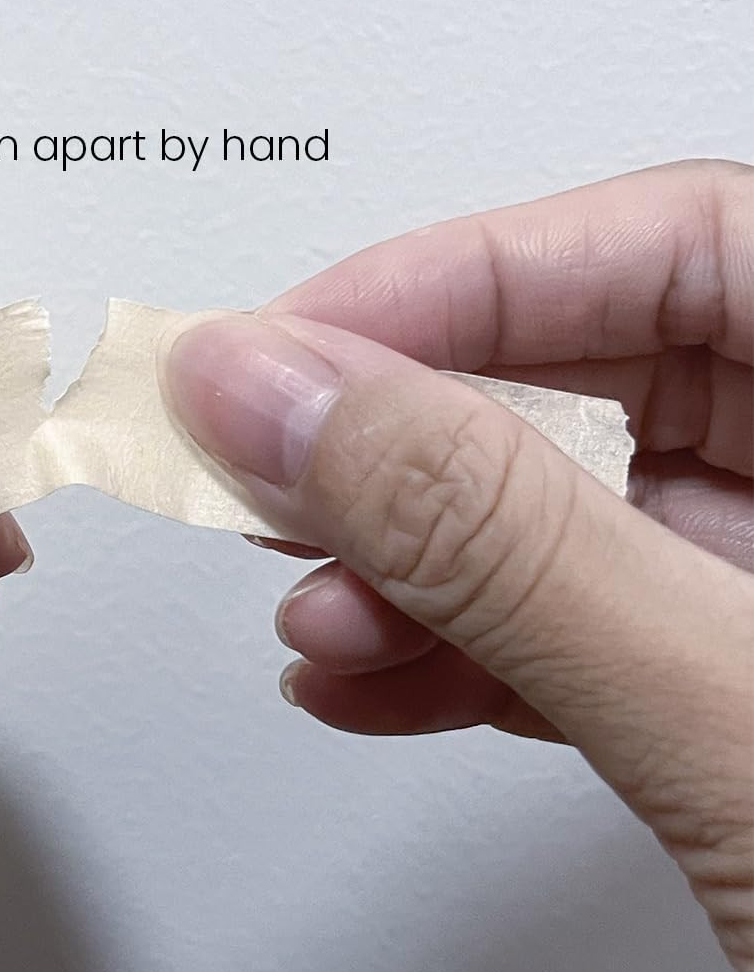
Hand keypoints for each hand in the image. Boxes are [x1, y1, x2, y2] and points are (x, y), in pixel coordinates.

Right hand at [165, 160, 753, 971]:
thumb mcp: (744, 729)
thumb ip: (503, 543)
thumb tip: (291, 398)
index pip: (686, 241)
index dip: (462, 276)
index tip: (287, 348)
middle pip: (605, 375)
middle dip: (410, 442)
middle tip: (267, 474)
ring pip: (571, 512)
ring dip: (409, 564)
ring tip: (313, 613)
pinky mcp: (748, 694)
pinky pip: (581, 628)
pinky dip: (457, 654)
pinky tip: (366, 680)